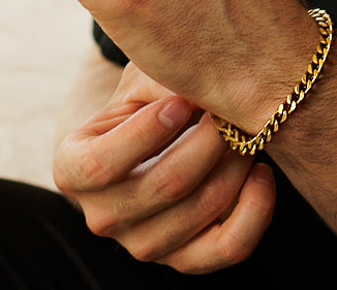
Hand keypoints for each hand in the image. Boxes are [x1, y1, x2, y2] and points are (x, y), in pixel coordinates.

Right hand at [55, 63, 275, 273]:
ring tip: (246, 132)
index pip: (100, 165)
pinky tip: (262, 172)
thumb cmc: (152, 96)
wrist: (166, 128)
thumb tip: (195, 88)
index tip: (182, 102)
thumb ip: (161, 78)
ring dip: (235, 165)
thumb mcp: (144, 78)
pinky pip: (227, 247)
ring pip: (200, 211)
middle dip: (209, 140)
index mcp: (74, 169)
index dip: (145, 134)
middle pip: (164, 185)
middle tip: (229, 110)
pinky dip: (255, 210)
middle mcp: (102, 216)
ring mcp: (143, 244)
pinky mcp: (185, 258)